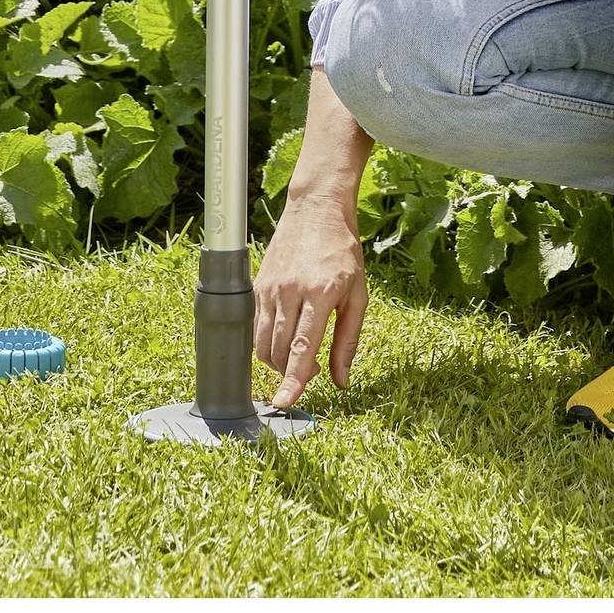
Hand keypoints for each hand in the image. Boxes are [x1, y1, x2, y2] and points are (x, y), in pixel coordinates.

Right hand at [256, 194, 368, 407]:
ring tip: (297, 355)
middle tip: (312, 370)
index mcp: (321, 293)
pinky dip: (266, 342)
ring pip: (262, 343)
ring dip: (277, 361)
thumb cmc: (343, 252)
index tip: (285, 403)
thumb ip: (348, 340)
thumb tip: (341, 380)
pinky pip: (254, 327)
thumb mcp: (358, 294)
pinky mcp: (257, 285)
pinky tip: (283, 336)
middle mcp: (291, 290)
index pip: (302, 347)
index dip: (293, 380)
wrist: (316, 209)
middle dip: (290, 373)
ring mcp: (270, 287)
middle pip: (279, 351)